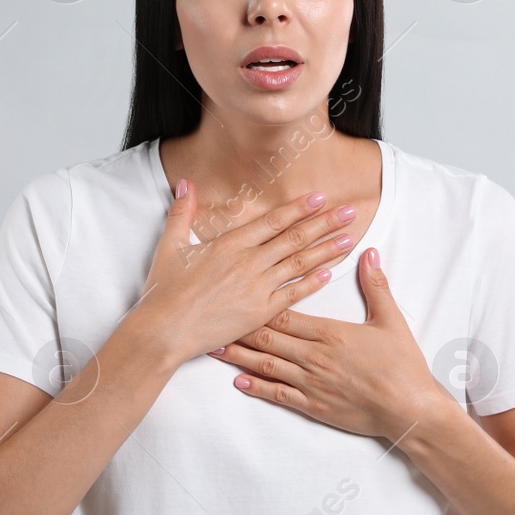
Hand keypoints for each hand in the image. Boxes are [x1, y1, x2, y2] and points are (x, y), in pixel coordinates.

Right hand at [128, 179, 360, 362]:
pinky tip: (329, 272)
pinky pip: (292, 295)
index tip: (319, 197)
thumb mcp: (170, 246)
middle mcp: (248, 263)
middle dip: (325, 223)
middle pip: (294, 238)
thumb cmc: (164, 291)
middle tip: (349, 211)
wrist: (164, 330)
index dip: (298, 208)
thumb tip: (185, 184)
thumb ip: (182, 212)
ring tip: (349, 238)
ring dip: (326, 249)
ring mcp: (256, 288)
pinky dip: (312, 283)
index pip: (273, 221)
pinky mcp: (259, 313)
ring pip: (299, 264)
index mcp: (229, 244)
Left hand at [207, 248, 456, 443]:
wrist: (409, 409)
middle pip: (268, 338)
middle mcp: (314, 357)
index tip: (238, 293)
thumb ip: (376, 287)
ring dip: (239, 356)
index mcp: (330, 333)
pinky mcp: (313, 406)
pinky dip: (256, 388)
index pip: (286, 315)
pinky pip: (278, 395)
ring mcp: (311, 383)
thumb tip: (369, 254)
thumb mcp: (391, 321)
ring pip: (266, 366)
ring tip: (215, 348)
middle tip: (213, 319)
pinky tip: (238, 382)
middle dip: (238, 328)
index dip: (258, 304)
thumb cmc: (402, 366)